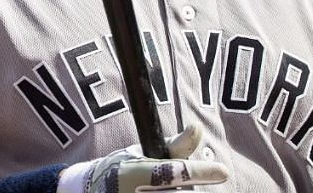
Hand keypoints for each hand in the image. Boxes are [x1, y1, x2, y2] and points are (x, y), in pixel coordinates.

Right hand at [56, 124, 227, 192]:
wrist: (89, 191)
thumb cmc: (124, 168)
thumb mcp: (144, 153)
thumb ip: (174, 146)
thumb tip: (198, 127)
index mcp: (132, 174)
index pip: (173, 173)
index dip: (200, 172)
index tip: (223, 172)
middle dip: (189, 188)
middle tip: (185, 183)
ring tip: (170, 188)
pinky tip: (171, 192)